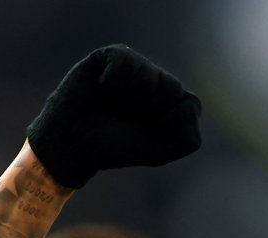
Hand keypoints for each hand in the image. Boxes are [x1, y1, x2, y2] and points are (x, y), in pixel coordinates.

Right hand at [26, 44, 201, 187]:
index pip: (191, 104)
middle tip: (128, 117)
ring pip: (151, 76)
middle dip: (150, 110)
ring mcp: (136, 66)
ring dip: (131, 99)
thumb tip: (184, 98)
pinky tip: (102, 88)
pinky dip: (112, 81)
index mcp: (174, 102)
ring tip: (114, 103)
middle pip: (173, 89)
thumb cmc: (119, 146)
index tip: (148, 132)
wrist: (76, 142)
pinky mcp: (112, 55)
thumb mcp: (161, 152)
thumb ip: (188, 138)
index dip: (170, 123)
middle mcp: (158, 80)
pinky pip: (125, 62)